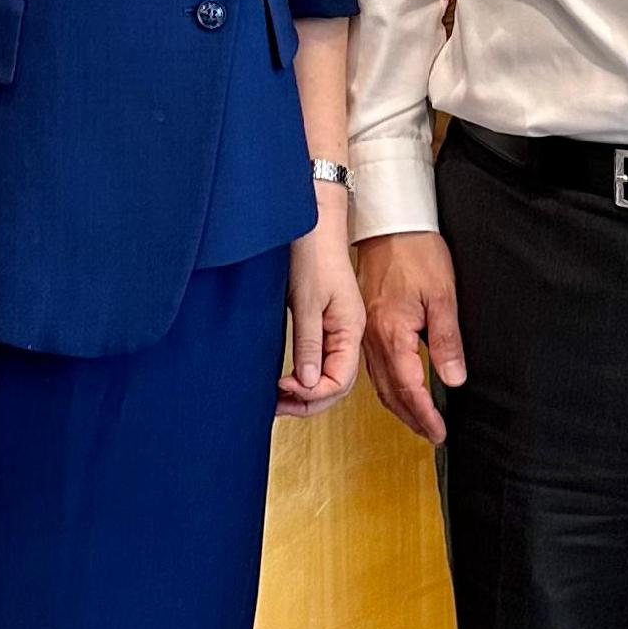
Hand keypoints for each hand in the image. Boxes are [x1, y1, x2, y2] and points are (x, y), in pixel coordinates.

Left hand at [278, 215, 365, 417]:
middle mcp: (347, 333)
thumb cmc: (313, 252)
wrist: (313, 222)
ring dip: (305, 392)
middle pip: (336, 384)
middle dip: (308, 401)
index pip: (340, 380)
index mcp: (350, 329)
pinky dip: (304, 375)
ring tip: (278, 399)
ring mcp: (337, 330)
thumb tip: (307, 382)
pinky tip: (286, 380)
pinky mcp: (324, 323)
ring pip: (328, 375)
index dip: (313, 394)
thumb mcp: (306, 300)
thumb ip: (309, 342)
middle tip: (277, 405)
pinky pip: (320, 360)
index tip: (284, 389)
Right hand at [358, 231, 466, 445]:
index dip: (425, 415)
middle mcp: (373, 338)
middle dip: (412, 419)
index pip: (409, 388)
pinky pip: (374, 367)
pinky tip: (400, 390)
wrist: (389, 226)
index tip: (439, 432)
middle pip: (390, 393)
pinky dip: (389, 387)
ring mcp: (365, 333)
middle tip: (432, 435)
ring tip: (419, 421)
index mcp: (392, 334)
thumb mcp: (442, 295)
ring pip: (379, 383)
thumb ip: (447, 341)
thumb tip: (453, 378)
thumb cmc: (416, 253)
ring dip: (399, 406)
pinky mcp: (365, 325)